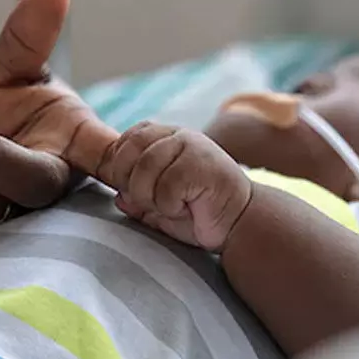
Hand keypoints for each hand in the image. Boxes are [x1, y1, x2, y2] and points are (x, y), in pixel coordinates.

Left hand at [99, 122, 252, 250]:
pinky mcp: (201, 165)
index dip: (120, 164)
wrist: (240, 222)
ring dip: (150, 198)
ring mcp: (192, 147)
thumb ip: (138, 199)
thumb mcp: (160, 206)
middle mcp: (179, 136)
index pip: (129, 138)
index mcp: (167, 137)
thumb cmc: (199, 213)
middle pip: (131, 151)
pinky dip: (170, 206)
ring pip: (145, 169)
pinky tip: (188, 208)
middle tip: (148, 202)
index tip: (129, 189)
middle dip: (130, 183)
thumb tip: (119, 198)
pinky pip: (166, 187)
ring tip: (172, 207)